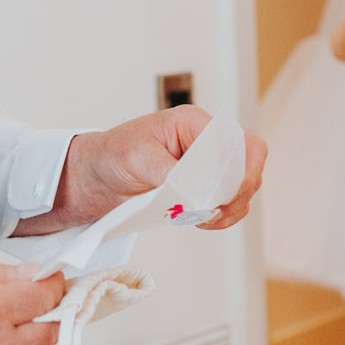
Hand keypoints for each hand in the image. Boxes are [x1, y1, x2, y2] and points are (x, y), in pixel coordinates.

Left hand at [22, 105, 265, 234]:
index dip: (238, 171)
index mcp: (194, 124)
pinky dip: (223, 216)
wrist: (95, 176)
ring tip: (203, 218)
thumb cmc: (112, 155)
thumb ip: (169, 171)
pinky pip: (230, 202)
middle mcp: (207, 142)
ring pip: (244, 186)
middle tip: (212, 211)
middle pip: (249, 164)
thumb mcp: (136, 157)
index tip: (219, 195)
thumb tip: (194, 192)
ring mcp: (208, 165)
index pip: (239, 142)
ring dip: (230, 207)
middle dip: (237, 192)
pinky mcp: (204, 186)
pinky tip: (202, 221)